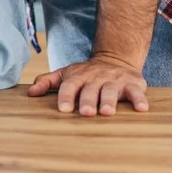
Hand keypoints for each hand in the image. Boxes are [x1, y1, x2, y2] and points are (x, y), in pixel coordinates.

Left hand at [27, 54, 148, 115]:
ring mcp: (114, 80)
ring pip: (111, 90)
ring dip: (109, 101)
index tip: (64, 109)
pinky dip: (139, 99)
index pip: (69, 86)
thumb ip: (48, 82)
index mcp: (78, 76)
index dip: (66, 96)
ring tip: (107, 112)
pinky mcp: (133, 84)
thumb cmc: (86, 74)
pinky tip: (141, 109)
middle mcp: (96, 77)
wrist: (115, 59)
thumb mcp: (66, 74)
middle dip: (88, 100)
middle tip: (86, 113)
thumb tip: (29, 93)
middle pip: (90, 89)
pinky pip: (136, 92)